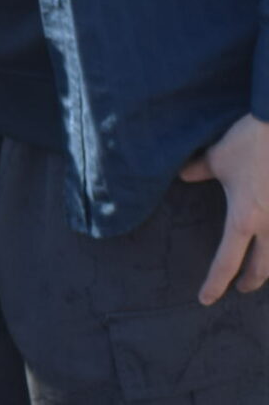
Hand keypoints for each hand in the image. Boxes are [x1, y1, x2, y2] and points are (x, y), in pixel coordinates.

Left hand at [179, 111, 268, 303]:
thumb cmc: (249, 144)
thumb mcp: (217, 158)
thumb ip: (197, 170)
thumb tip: (183, 176)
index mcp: (244, 219)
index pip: (226, 261)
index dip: (214, 283)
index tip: (205, 299)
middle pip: (261, 268)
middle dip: (249, 281)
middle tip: (239, 288)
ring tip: (260, 271)